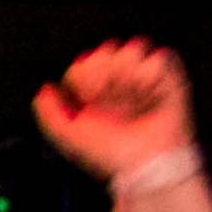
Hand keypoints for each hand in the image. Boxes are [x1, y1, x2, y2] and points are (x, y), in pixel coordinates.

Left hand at [31, 39, 194, 185]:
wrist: (146, 163)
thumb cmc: (113, 154)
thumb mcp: (71, 138)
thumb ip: (49, 115)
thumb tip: (43, 91)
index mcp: (94, 93)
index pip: (81, 65)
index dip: (82, 79)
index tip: (89, 99)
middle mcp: (118, 82)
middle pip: (105, 51)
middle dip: (105, 75)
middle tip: (110, 98)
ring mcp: (142, 77)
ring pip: (131, 49)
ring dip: (128, 75)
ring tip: (131, 97)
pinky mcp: (167, 77)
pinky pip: (157, 58)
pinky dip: (151, 76)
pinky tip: (148, 94)